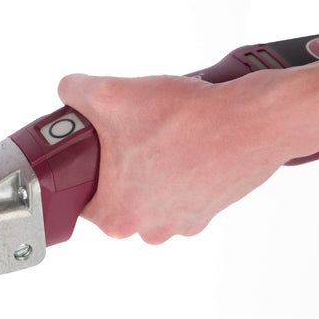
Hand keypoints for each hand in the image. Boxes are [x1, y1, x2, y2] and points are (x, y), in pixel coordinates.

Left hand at [58, 70, 305, 243]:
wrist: (252, 120)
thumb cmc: (186, 118)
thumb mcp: (111, 94)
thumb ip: (74, 91)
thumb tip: (67, 90)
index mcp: (118, 215)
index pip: (81, 197)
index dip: (83, 168)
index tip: (92, 149)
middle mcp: (150, 228)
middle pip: (116, 194)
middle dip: (118, 164)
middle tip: (127, 134)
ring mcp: (182, 223)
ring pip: (148, 193)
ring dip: (149, 168)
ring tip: (159, 136)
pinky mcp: (208, 211)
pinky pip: (178, 191)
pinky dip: (177, 171)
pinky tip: (183, 146)